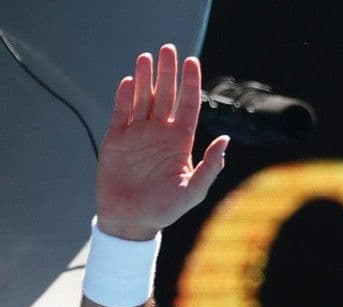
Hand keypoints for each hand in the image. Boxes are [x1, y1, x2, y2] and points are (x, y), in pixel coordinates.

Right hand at [97, 45, 228, 240]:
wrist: (129, 222)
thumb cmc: (163, 211)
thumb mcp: (192, 192)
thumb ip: (210, 168)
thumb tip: (225, 141)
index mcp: (180, 142)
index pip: (188, 105)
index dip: (191, 83)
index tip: (192, 62)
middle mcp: (160, 133)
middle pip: (166, 94)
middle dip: (168, 72)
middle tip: (168, 49)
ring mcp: (138, 133)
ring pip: (143, 97)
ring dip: (145, 77)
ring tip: (147, 57)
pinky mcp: (117, 137)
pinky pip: (121, 111)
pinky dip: (125, 95)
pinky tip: (130, 81)